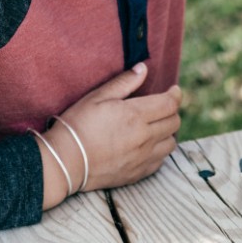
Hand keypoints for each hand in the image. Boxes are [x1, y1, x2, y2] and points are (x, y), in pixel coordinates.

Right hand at [41, 64, 180, 206]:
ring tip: (156, 126)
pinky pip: (160, 161)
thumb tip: (143, 68)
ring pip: (171, 143)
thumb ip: (124, 82)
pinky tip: (147, 145)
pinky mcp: (138, 173)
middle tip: (163, 106)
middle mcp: (144, 137)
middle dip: (172, 111)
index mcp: (135, 115)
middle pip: (174, 122)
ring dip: (168, 132)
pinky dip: (159, 151)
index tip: (173, 90)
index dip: (175, 95)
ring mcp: (142, 158)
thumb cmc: (78, 125)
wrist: (66, 161)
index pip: (170, 104)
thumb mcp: (97, 97)